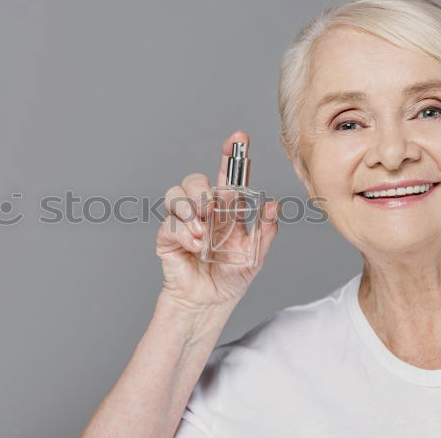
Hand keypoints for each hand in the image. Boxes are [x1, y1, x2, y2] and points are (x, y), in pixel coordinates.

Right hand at [155, 130, 280, 310]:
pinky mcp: (168, 237)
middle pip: (195, 180)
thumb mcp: (255, 255)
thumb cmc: (231, 277)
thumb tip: (273, 205)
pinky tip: (196, 246)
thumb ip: (265, 231)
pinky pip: (169, 224)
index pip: (227, 175)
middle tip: (211, 207)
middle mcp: (203, 211)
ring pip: (176, 194)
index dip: (230, 154)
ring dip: (189, 208)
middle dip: (202, 189)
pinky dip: (185, 233)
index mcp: (226, 209)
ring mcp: (183, 222)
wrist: (211, 302)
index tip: (238, 139)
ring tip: (203, 231)